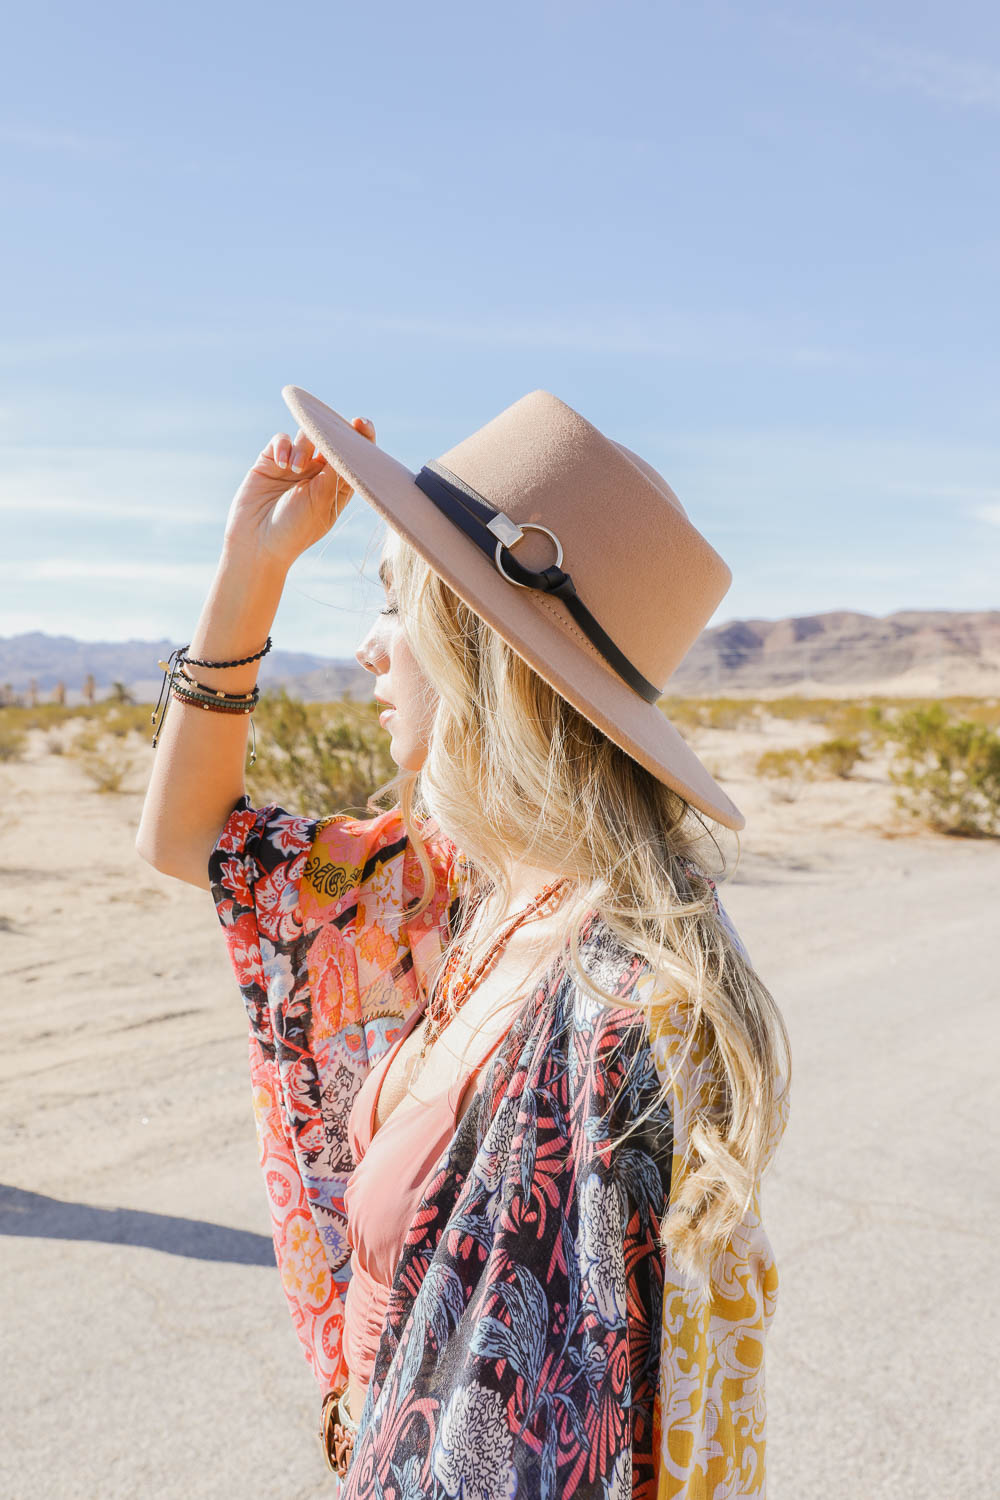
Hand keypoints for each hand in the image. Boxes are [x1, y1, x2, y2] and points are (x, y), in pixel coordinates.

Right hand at [223, 417, 375, 570]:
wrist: (257, 544)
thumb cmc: (295, 530)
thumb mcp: (321, 501)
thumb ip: (334, 470)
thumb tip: (346, 441)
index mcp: (336, 486)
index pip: (352, 457)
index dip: (361, 438)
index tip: (362, 424)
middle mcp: (317, 474)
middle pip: (331, 440)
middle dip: (335, 429)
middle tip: (341, 423)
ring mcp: (293, 466)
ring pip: (306, 436)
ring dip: (304, 446)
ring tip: (296, 468)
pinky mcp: (270, 461)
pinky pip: (281, 440)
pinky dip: (283, 446)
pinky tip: (282, 464)